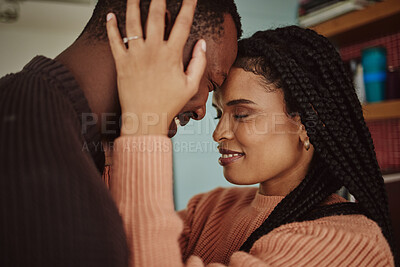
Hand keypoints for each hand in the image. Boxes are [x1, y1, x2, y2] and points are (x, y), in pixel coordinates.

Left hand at [106, 0, 206, 135]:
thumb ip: (198, 62)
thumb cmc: (168, 104)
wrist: (145, 118)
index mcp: (171, 55)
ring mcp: (135, 55)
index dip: (188, 6)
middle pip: (156, 15)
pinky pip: (114, 40)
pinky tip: (111, 15)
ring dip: (133, 4)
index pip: (182, 23)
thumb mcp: (190, 85)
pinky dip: (111, 27)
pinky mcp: (121, 62)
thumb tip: (201, 43)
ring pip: (133, 23)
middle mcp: (153, 51)